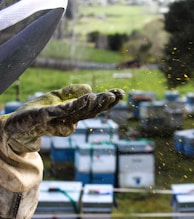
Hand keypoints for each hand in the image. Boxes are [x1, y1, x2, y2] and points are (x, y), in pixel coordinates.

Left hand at [0, 84, 123, 153]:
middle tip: (119, 95)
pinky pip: (66, 110)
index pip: (95, 107)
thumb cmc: (37, 111)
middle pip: (92, 110)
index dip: (108, 101)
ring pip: (82, 112)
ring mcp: (61, 120)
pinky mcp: (49, 117)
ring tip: (107, 96)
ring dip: (96, 103)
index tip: (121, 93)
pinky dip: (79, 104)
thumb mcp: (56, 97)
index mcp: (74, 114)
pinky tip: (89, 97)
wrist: (16, 125)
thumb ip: (72, 92)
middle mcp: (71, 119)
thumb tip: (89, 89)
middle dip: (106, 103)